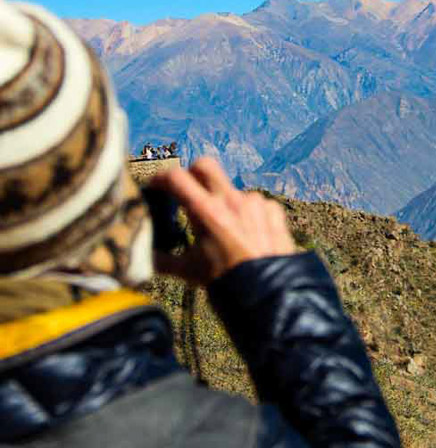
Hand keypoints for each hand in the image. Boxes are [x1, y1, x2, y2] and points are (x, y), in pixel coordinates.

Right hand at [150, 157, 295, 284]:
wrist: (267, 293)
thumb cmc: (225, 281)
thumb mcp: (189, 271)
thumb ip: (162, 260)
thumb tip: (141, 257)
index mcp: (206, 211)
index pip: (177, 177)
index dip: (162, 178)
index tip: (157, 187)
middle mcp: (231, 200)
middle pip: (205, 165)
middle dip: (192, 173)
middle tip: (187, 190)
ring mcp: (255, 203)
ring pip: (232, 189)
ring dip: (224, 201)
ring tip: (223, 226)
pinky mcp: (273, 210)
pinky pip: (256, 203)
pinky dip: (248, 213)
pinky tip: (247, 232)